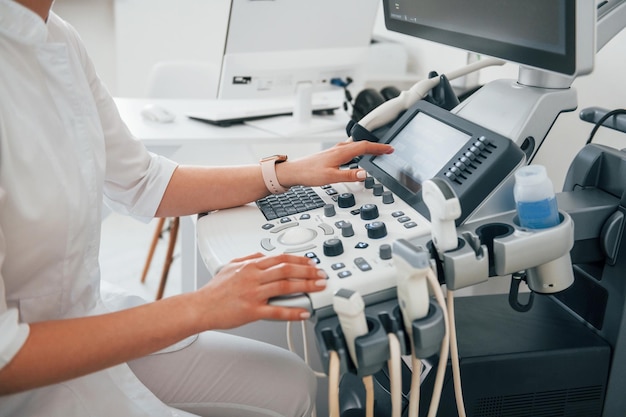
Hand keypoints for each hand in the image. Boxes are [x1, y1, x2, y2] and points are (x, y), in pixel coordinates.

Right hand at [193, 253, 326, 329]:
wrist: (200, 307)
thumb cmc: (214, 290)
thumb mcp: (230, 266)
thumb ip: (248, 259)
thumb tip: (262, 255)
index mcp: (250, 266)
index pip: (280, 258)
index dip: (299, 260)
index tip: (312, 263)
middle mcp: (253, 277)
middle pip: (287, 270)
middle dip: (308, 271)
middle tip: (321, 274)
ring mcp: (253, 294)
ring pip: (285, 287)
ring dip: (306, 286)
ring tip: (319, 288)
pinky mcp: (251, 311)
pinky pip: (276, 311)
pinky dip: (292, 312)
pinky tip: (304, 312)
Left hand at [277, 141, 392, 187]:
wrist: (294, 172)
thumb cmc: (309, 173)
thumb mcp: (331, 177)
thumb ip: (349, 175)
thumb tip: (365, 174)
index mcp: (341, 152)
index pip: (365, 146)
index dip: (379, 147)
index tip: (390, 149)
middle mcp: (339, 149)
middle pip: (362, 144)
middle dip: (376, 146)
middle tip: (387, 150)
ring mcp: (334, 151)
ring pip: (355, 146)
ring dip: (367, 148)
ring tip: (376, 151)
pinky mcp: (331, 154)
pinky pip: (349, 149)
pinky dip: (358, 151)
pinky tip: (356, 156)